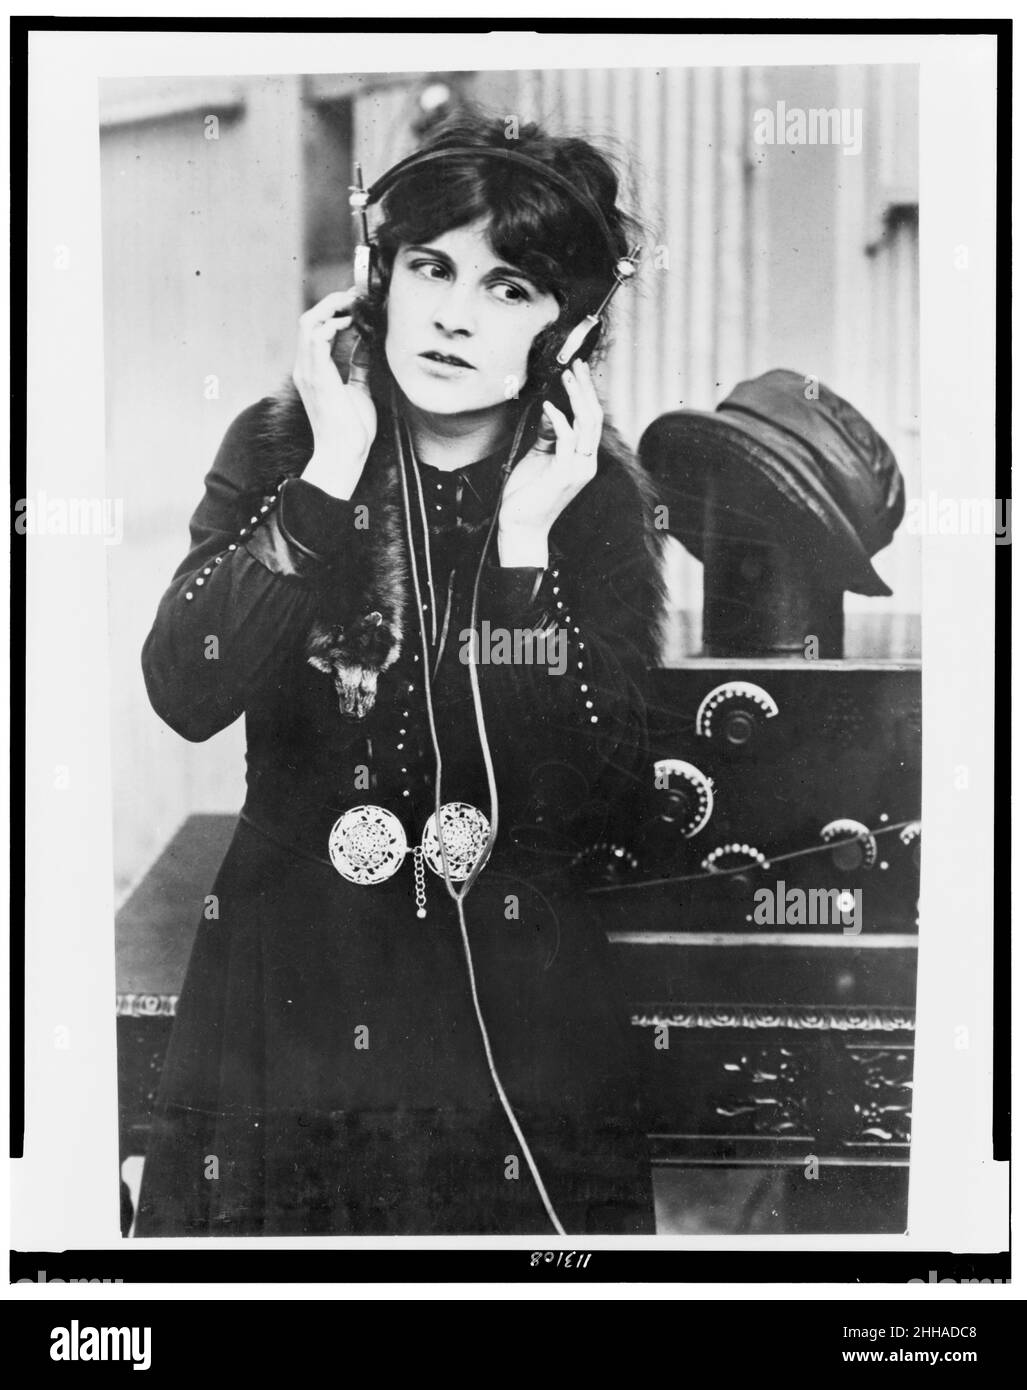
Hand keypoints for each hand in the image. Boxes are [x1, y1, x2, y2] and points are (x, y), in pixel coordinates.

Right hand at [292, 288, 376, 499]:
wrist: (344, 453)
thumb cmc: (351, 430)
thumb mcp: (359, 390)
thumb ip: (358, 367)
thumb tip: (365, 345)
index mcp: (314, 372)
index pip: (317, 330)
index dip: (335, 312)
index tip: (356, 304)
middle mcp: (306, 368)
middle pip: (309, 319)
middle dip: (332, 303)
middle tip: (356, 296)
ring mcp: (308, 371)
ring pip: (309, 322)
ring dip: (332, 307)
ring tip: (353, 304)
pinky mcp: (315, 375)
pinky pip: (317, 336)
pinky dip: (333, 324)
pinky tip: (351, 323)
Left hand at [497, 359, 601, 566]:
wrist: (521, 527)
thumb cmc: (527, 495)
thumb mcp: (538, 458)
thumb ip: (548, 436)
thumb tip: (553, 411)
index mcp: (582, 459)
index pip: (591, 420)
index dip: (586, 393)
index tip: (577, 370)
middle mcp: (586, 463)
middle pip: (594, 418)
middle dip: (586, 388)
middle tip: (577, 364)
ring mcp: (578, 470)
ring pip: (586, 425)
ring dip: (576, 397)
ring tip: (566, 376)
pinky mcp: (563, 475)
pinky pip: (567, 440)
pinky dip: (559, 420)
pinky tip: (549, 406)